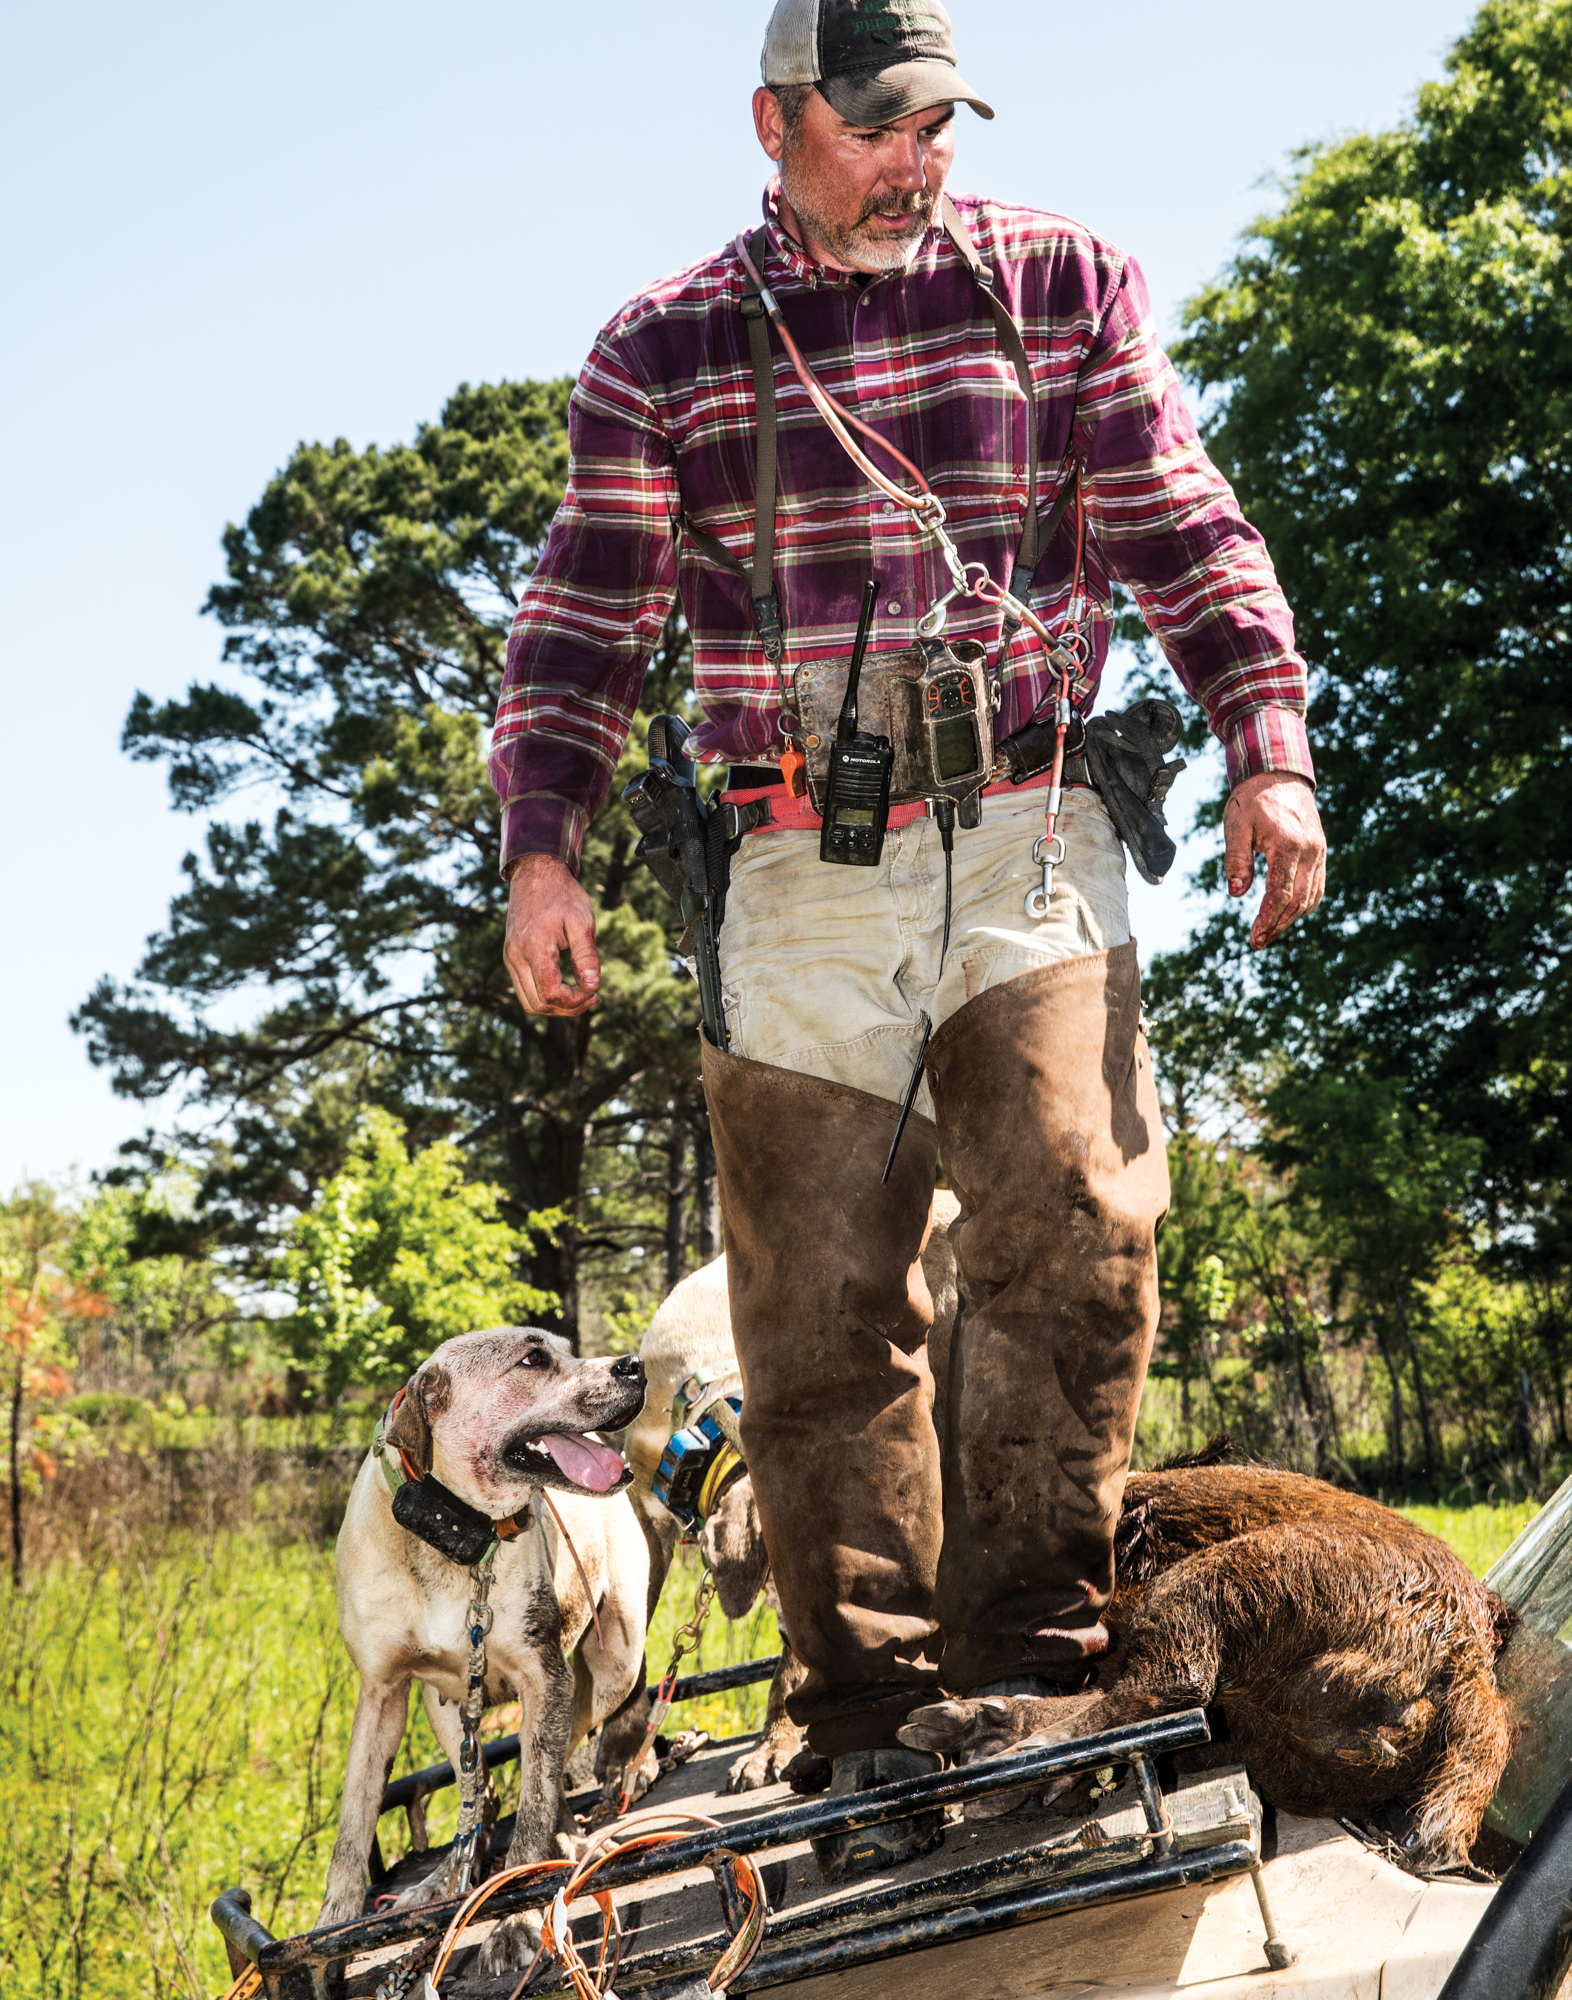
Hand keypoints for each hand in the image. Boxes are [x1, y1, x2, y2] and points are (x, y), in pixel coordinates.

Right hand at [504, 855, 600, 1014]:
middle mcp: (516, 957)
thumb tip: (593, 987)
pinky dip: (546, 995)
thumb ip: (587, 956)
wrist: (536, 873)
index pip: (550, 994)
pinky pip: (525, 988)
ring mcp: (510, 958)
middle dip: (567, 1009)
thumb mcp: (582, 922)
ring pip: (528, 1001)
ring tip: (582, 995)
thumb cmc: (562, 895)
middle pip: (537, 1005)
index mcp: (534, 949)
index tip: (595, 991)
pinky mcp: (511, 956)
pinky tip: (567, 984)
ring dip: (556, 1006)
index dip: (574, 1001)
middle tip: (593, 997)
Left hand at [1223, 772, 1325, 949]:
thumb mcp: (1236, 826)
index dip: (1267, 919)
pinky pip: (1316, 886)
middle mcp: (1310, 851)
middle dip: (1278, 925)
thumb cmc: (1252, 800)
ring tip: (1269, 933)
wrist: (1279, 775)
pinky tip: (1285, 914)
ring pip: (1311, 897)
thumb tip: (1237, 893)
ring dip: (1291, 919)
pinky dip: (1303, 905)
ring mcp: (1319, 852)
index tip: (1254, 938)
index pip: (1281, 893)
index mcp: (1288, 844)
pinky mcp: (1320, 852)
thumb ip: (1236, 860)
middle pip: (1299, 901)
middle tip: (1258, 942)